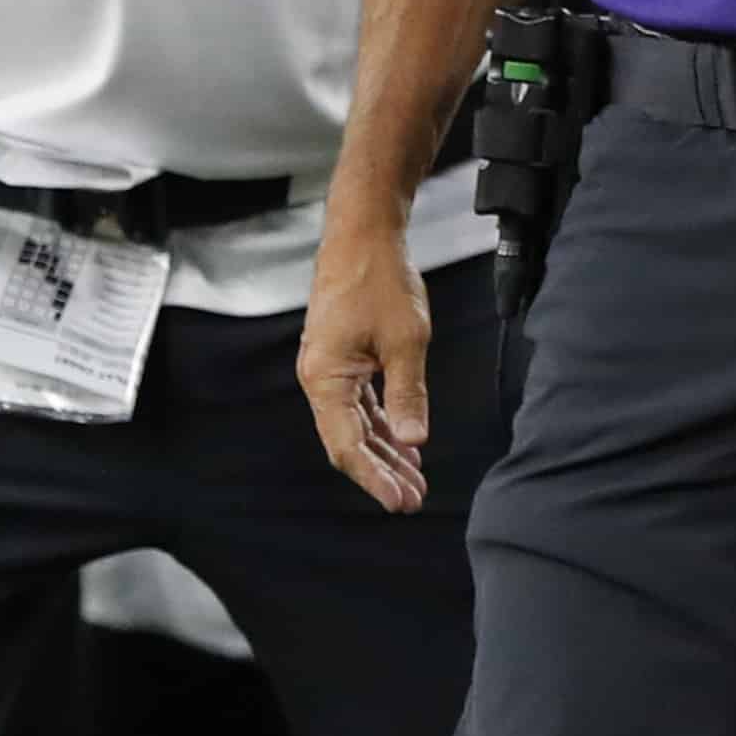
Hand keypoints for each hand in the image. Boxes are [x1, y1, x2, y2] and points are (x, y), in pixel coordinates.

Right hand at [303, 225, 435, 510]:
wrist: (363, 235)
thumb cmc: (379, 280)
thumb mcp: (405, 340)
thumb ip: (408, 394)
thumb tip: (414, 441)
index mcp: (325, 379)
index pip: (347, 445)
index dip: (374, 478)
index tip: (400, 501)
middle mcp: (320, 379)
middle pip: (349, 441)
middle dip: (381, 472)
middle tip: (413, 499)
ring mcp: (330, 369)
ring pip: (356, 424)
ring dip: (384, 451)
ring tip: (415, 479)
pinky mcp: (343, 358)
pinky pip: (361, 404)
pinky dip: (383, 424)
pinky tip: (405, 443)